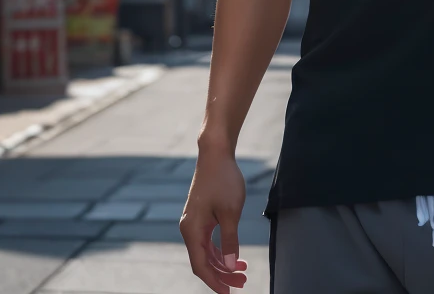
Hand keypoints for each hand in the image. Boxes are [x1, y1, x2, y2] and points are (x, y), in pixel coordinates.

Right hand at [180, 145, 248, 291]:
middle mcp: (189, 228)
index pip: (200, 265)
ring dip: (224, 263)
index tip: (229, 293)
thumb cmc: (223, 180)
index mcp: (192, 229)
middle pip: (204, 261)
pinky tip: (236, 256)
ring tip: (244, 271)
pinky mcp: (202, 216)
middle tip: (243, 282)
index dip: (215, 282)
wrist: (216, 153)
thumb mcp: (231, 212)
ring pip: (207, 252)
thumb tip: (229, 265)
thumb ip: (230, 240)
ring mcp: (195, 222)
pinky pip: (209, 241)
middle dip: (222, 274)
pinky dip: (222, 250)